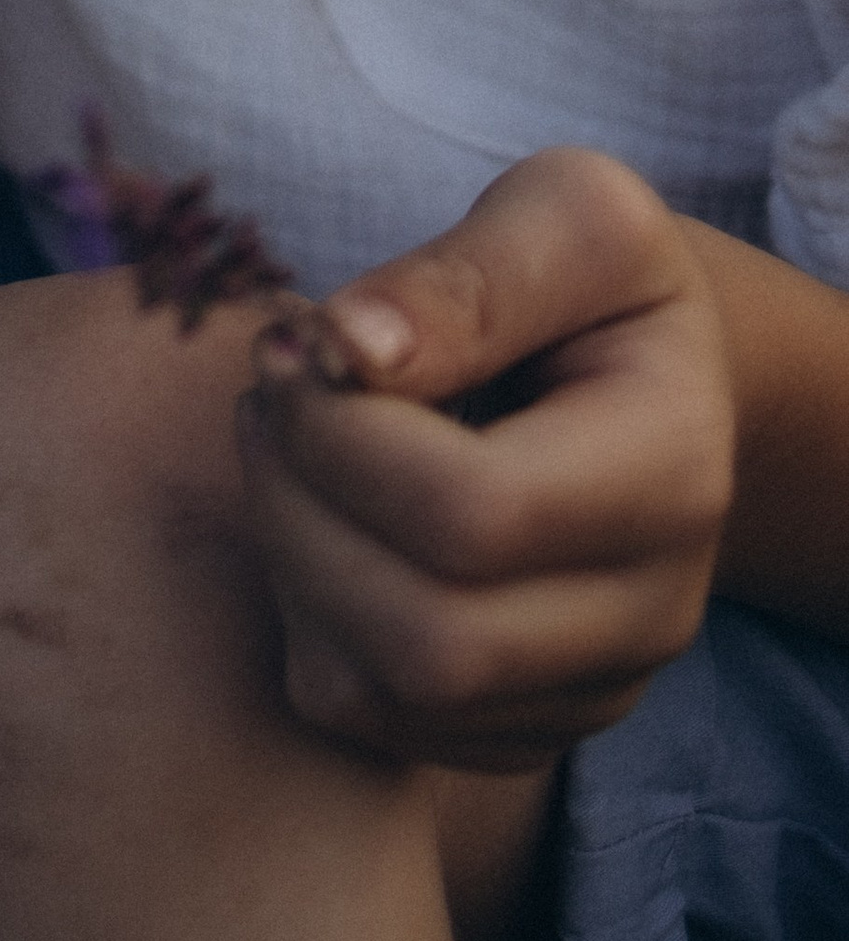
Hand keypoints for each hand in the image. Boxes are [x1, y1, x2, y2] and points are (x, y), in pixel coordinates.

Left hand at [236, 147, 733, 769]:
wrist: (634, 370)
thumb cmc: (589, 278)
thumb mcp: (565, 216)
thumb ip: (466, 277)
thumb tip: (347, 349)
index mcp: (673, 473)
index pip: (479, 515)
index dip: (342, 433)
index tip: (291, 340)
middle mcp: (650, 611)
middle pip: (431, 638)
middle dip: (299, 502)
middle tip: (267, 392)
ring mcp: (588, 687)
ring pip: (384, 690)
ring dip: (287, 553)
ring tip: (286, 441)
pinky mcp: (519, 724)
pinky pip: (365, 713)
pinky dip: (305, 615)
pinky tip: (321, 513)